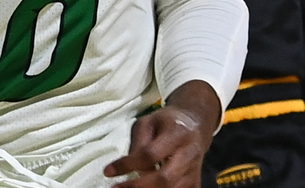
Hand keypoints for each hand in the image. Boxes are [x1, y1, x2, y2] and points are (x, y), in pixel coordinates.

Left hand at [105, 80, 219, 186]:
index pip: (150, 154)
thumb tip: (127, 167)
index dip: (128, 165)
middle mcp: (189, 153)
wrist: (195, 124)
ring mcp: (194, 169)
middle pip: (164, 178)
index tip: (108, 171)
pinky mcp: (195, 181)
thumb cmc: (167, 122)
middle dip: (138, 186)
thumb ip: (138, 143)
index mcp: (177, 133)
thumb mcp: (147, 122)